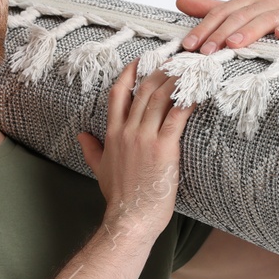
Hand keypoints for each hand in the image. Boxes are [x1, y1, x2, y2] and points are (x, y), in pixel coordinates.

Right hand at [77, 60, 192, 236]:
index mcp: (112, 133)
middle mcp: (128, 130)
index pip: (118, 94)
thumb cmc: (119, 196)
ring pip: (161, 98)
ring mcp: (145, 137)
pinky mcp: (164, 147)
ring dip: (175, 81)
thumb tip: (81, 135)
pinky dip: (188, 101)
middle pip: (144, 90)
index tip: (140, 60)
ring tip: (188, 70)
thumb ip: (91, 150)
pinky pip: (177, 116)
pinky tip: (196, 92)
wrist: (130, 217)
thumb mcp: (99, 169)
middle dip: (160, 71)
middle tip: (174, 61)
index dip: (129, 73)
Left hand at [176, 0, 278, 52]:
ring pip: (265, 20)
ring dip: (249, 32)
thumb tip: (180, 0)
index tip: (188, 46)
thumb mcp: (246, 15)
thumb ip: (216, 10)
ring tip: (233, 45)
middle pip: (239, 17)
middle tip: (205, 52)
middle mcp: (267, 3)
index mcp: (249, 1)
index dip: (204, 28)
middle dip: (220, 34)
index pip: (221, 13)